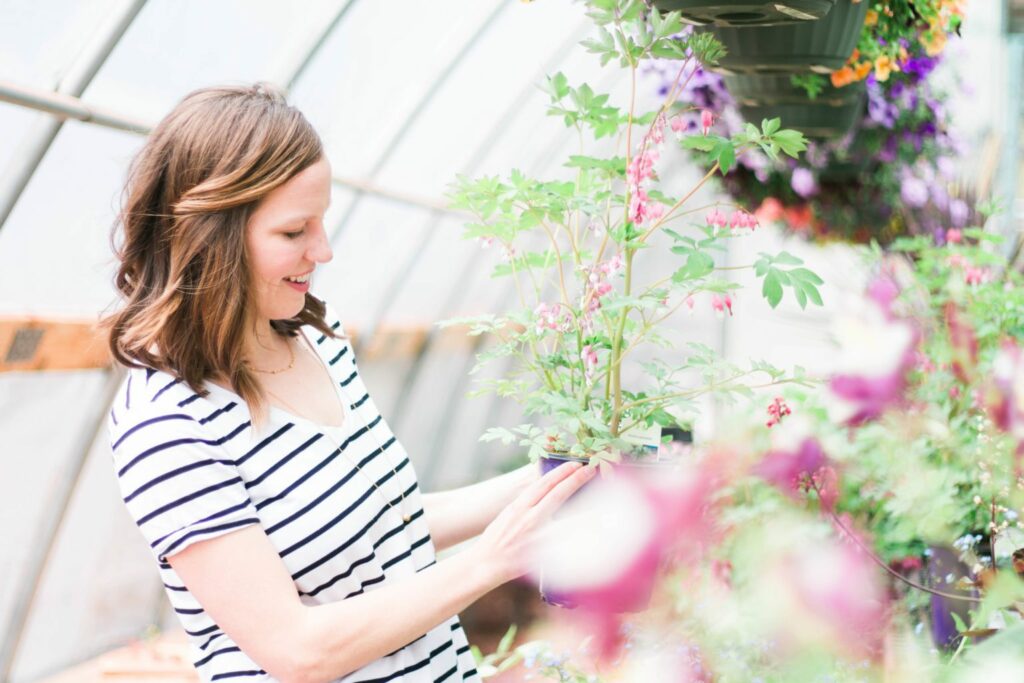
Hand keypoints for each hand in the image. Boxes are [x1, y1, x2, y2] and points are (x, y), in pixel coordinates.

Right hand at [471, 461, 596, 585]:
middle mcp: (529, 518)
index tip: (575, 464)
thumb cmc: (496, 538)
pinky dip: (581, 539)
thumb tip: (546, 492)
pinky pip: (567, 546)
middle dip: (576, 480)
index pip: (543, 484)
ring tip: (604, 501)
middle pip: (557, 495)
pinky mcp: (543, 554)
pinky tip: (597, 534)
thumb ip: (527, 504)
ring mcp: (537, 537)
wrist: (485, 564)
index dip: (561, 472)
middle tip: (591, 470)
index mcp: (519, 506)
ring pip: (568, 520)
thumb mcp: (508, 514)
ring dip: (587, 510)